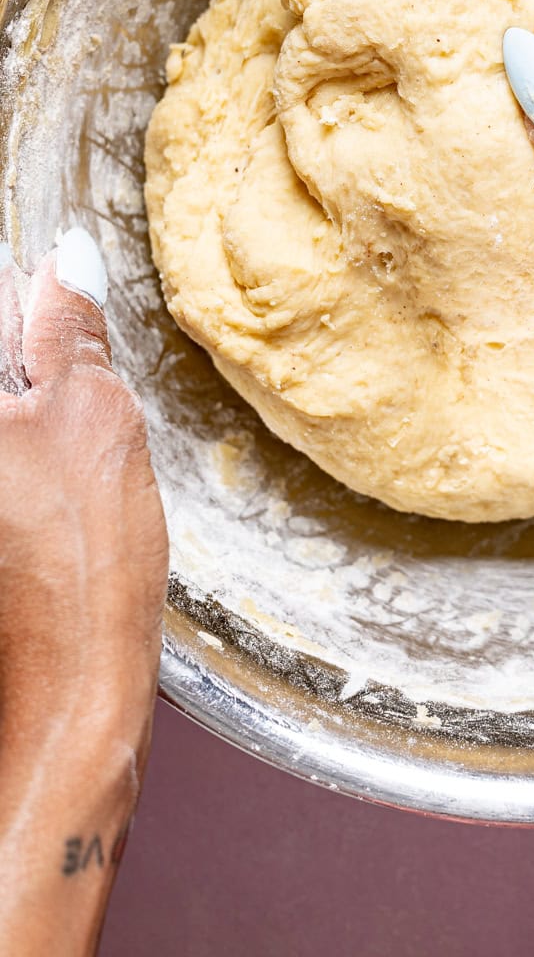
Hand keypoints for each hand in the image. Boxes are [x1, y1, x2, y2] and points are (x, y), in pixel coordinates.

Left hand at [0, 230, 167, 956]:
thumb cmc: (84, 566)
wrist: (60, 700)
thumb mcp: (98, 424)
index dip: (29, 292)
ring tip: (63, 470)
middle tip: (68, 412)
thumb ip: (72, 333)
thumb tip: (68, 258)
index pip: (0, 300)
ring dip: (27, 419)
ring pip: (2, 426)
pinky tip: (46, 503)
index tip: (60, 302)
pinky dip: (19, 465)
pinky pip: (5, 467)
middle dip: (27, 367)